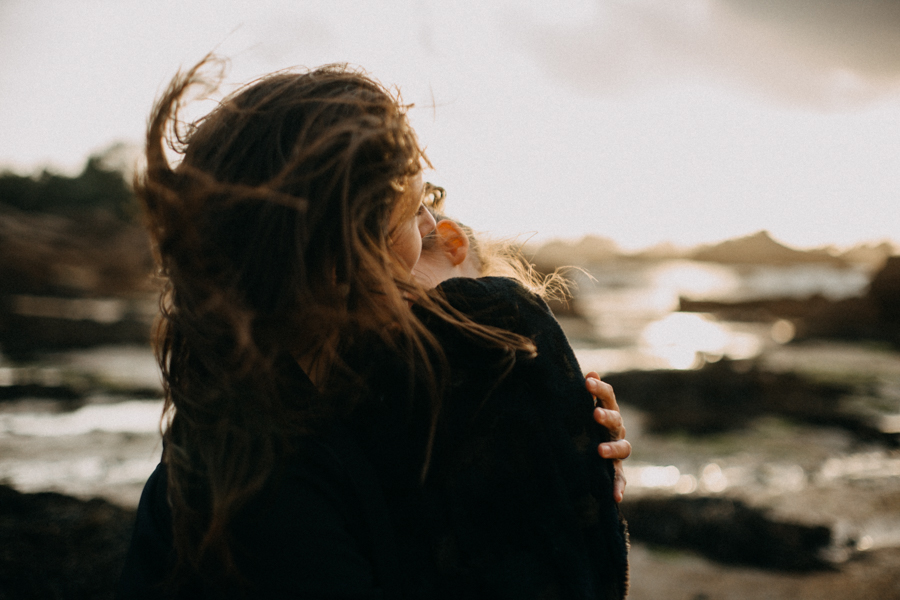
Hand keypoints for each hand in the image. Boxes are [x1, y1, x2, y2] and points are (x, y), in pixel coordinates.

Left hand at [585, 372, 629, 502]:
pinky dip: (619, 486)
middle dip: (606, 417)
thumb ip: (585, 392)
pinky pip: (620, 478)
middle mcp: (616, 429)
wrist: (588, 450)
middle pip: (616, 420)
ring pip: (623, 447)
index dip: (599, 388)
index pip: (608, 396)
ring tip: (600, 451)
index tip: (587, 381)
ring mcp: (618, 449)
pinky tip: (615, 497)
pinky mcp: (615, 469)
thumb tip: (589, 372)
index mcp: (608, 410)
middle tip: (594, 414)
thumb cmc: (582, 422)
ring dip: (612, 449)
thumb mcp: (580, 407)